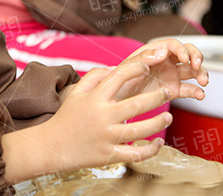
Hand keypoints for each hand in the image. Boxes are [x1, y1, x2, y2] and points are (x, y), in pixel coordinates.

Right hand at [38, 54, 172, 170]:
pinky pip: (135, 154)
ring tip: (168, 117)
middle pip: (137, 104)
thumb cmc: (67, 117)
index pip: (120, 77)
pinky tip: (158, 142)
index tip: (147, 67)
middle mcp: (103, 116)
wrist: (53, 145)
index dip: (136, 69)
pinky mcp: (109, 155)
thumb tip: (114, 68)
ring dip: (158, 122)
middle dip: (158, 96)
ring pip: (140, 130)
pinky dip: (150, 149)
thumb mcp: (76, 92)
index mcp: (95, 98)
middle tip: (169, 92)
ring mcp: (107, 136)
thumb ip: (94, 76)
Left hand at [118, 39, 207, 101]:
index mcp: (155, 51)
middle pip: (188, 53)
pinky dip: (197, 91)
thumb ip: (144, 58)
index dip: (182, 50)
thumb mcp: (128, 67)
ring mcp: (171, 75)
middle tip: (198, 67)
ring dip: (202, 73)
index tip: (185, 59)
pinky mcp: (173, 90)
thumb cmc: (119, 80)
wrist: (117, 100)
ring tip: (203, 82)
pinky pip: (189, 89)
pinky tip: (200, 95)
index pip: (174, 45)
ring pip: (192, 70)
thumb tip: (163, 52)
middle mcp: (166, 61)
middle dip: (197, 57)